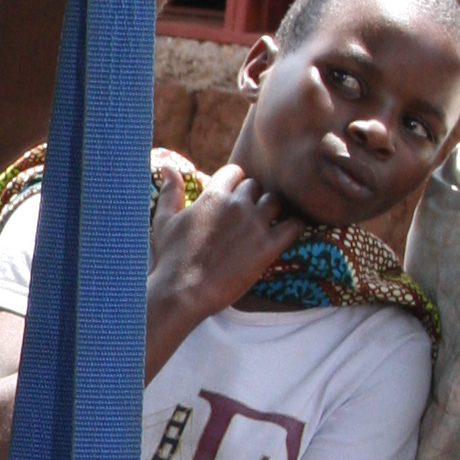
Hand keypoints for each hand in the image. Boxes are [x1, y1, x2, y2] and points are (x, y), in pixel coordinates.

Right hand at [148, 162, 305, 328]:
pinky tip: (288, 232)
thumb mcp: (164, 221)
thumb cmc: (171, 258)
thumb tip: (168, 167)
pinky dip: (294, 226)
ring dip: (272, 209)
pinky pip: (294, 226)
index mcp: (213, 196)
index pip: (235, 172)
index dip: (235, 181)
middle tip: (248, 213)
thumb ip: (170, 192)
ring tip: (268, 222)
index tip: (233, 194)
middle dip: (253, 197)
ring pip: (276, 202)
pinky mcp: (268, 247)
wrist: (183, 292)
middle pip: (257, 187)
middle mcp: (237, 205)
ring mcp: (255, 225)